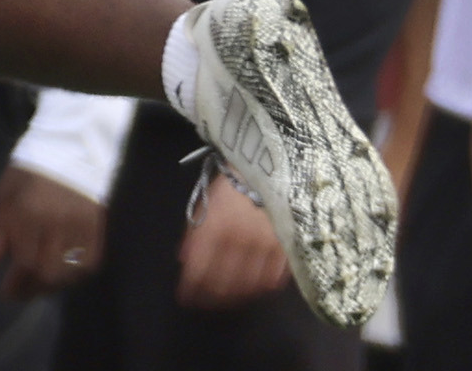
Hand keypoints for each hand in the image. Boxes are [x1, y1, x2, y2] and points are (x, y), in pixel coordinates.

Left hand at [0, 164, 105, 300]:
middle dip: (33, 288)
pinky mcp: (98, 228)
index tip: (6, 292)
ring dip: (53, 284)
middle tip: (22, 292)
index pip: (23, 260)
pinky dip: (76, 274)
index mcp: (28, 211)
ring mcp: (80, 226)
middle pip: (47, 272)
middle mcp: (56, 222)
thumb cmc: (30, 171)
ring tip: (40, 284)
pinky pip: (90, 263)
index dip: (15, 282)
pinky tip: (64, 274)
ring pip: (69, 272)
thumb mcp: (5, 194)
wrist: (71, 148)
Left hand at [176, 172, 290, 308]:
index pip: (199, 267)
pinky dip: (261, 288)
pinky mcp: (286, 247)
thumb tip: (184, 261)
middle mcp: (239, 239)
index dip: (191, 287)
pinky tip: (254, 289)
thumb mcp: (206, 203)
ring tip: (228, 300)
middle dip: (211, 297)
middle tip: (206, 303)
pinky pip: (272, 279)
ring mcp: (265, 245)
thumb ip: (194, 233)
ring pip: (248, 286)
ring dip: (235, 297)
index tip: (185, 298)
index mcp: (215, 226)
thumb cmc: (232, 185)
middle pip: (223, 282)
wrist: (270, 168)